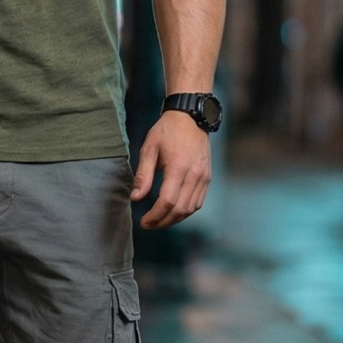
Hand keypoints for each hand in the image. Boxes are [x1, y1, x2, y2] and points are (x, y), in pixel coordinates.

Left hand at [131, 111, 211, 227]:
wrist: (190, 117)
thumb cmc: (166, 131)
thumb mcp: (149, 149)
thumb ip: (143, 175)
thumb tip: (135, 198)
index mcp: (178, 167)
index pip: (167, 201)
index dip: (154, 216)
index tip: (143, 222)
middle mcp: (194, 174)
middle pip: (180, 209)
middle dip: (162, 222)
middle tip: (148, 225)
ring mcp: (203, 177)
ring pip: (190, 209)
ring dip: (174, 219)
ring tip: (158, 220)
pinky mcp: (207, 177)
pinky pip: (198, 202)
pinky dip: (185, 211)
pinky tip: (172, 212)